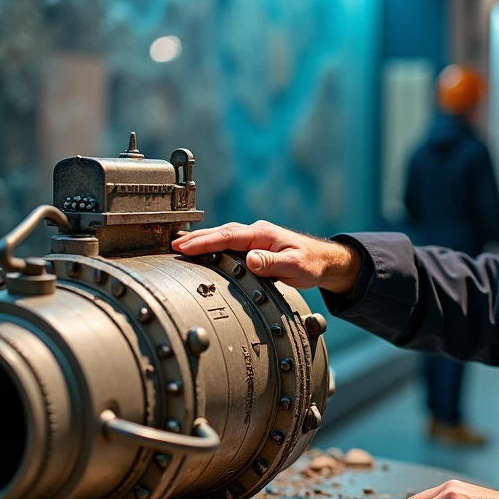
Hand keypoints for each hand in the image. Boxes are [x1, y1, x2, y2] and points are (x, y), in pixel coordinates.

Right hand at [170, 221, 361, 294]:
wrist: (324, 260)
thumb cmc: (311, 263)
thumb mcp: (295, 266)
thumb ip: (273, 263)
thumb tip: (251, 259)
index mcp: (263, 234)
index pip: (229, 236)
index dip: (206, 241)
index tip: (186, 247)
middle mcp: (256, 232)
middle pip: (221, 232)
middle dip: (196, 238)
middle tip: (173, 245)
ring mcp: (255, 237)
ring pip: (223, 235)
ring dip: (202, 239)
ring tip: (180, 245)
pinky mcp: (255, 245)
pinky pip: (229, 242)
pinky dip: (213, 243)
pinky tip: (202, 248)